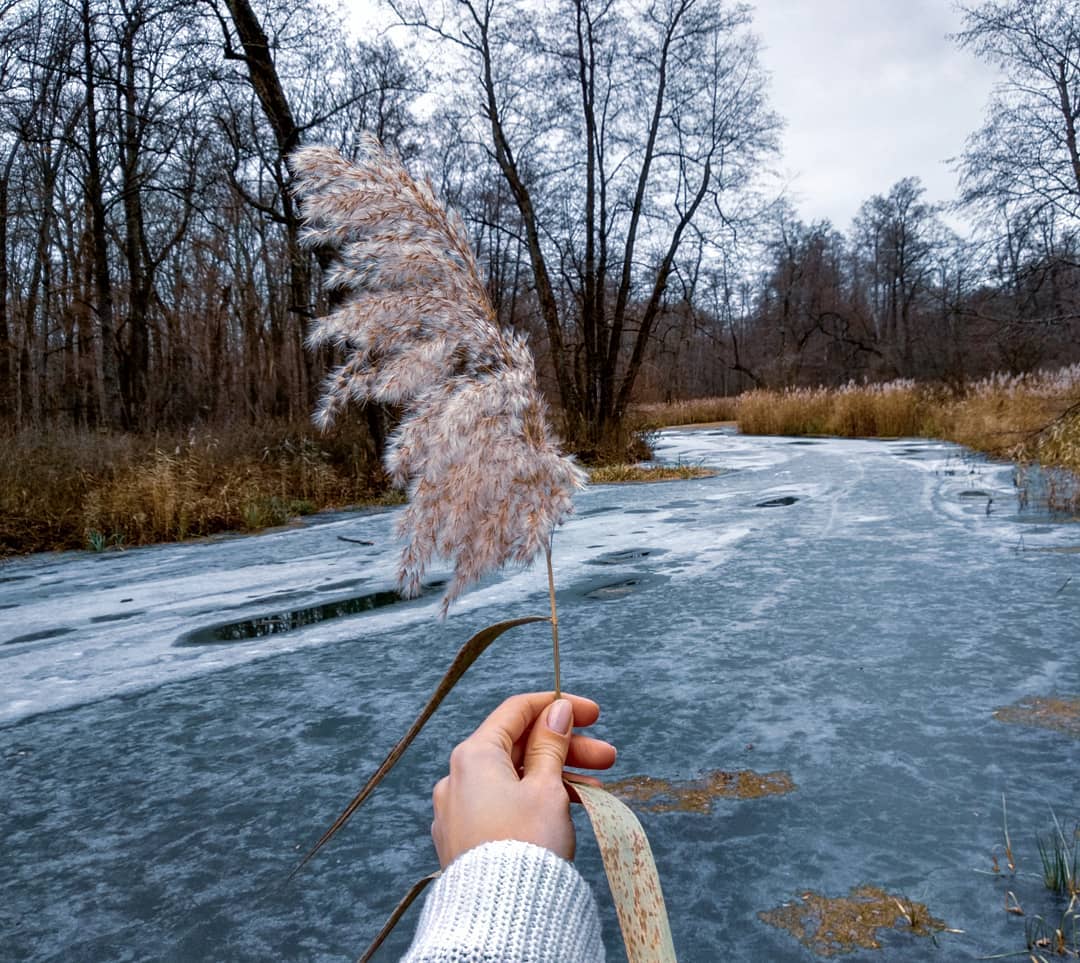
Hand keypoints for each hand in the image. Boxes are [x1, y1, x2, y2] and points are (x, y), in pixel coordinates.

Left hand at [430, 692, 616, 866]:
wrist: (502, 916)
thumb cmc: (524, 846)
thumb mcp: (547, 787)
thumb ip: (551, 745)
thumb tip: (555, 712)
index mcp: (474, 755)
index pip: (516, 711)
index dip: (557, 706)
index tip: (592, 713)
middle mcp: (458, 778)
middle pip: (519, 747)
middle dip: (566, 748)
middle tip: (607, 756)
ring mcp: (459, 811)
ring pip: (515, 778)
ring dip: (556, 777)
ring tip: (598, 788)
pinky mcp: (466, 839)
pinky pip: (504, 805)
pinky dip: (535, 801)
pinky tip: (569, 809)